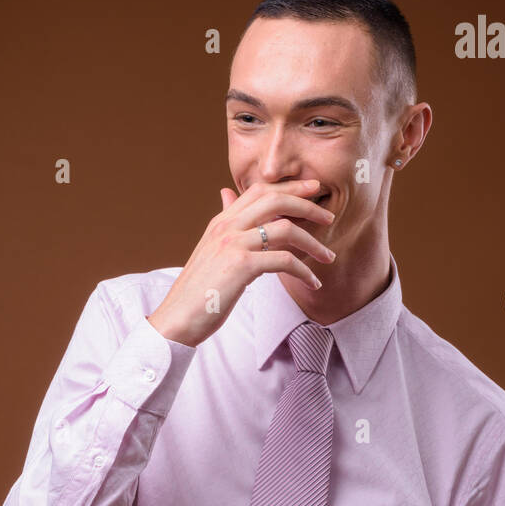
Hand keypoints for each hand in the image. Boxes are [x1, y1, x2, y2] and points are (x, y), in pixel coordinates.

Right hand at [146, 179, 336, 347]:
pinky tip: (313, 282)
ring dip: (313, 242)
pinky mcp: (241, 266)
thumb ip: (226, 226)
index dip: (289, 187)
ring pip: (285, 229)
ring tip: (328, 256)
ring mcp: (233, 244)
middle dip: (307, 204)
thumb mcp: (210, 252)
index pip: (259, 190)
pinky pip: (284, 261)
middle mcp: (227, 227)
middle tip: (328, 216)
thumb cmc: (197, 292)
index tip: (311, 189)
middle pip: (275, 199)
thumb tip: (227, 197)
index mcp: (221, 222)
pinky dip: (304, 271)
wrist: (176, 318)